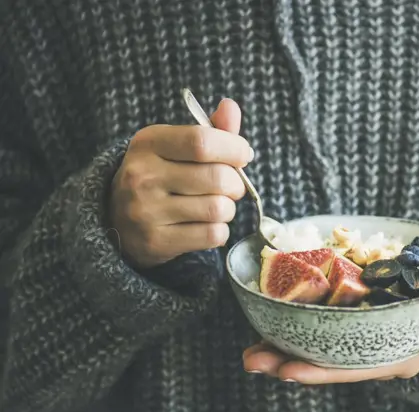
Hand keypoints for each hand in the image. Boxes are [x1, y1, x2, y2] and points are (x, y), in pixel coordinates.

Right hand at [110, 99, 252, 267]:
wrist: (118, 219)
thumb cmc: (161, 175)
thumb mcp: (176, 146)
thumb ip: (210, 129)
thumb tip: (231, 107)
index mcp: (148, 143)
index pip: (201, 141)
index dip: (233, 148)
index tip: (243, 154)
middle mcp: (142, 175)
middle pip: (217, 178)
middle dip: (236, 183)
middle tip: (231, 186)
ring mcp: (146, 211)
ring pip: (218, 208)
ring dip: (228, 209)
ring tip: (217, 205)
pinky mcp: (155, 241)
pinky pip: (212, 235)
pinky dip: (219, 230)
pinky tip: (206, 224)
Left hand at [243, 283, 418, 383]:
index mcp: (401, 358)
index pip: (354, 369)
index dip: (320, 371)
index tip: (285, 371)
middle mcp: (379, 353)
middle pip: (328, 363)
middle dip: (288, 363)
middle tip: (249, 359)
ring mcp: (369, 338)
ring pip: (323, 347)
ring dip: (286, 347)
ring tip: (250, 347)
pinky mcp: (365, 320)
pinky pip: (330, 328)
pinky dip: (303, 325)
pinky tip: (277, 320)